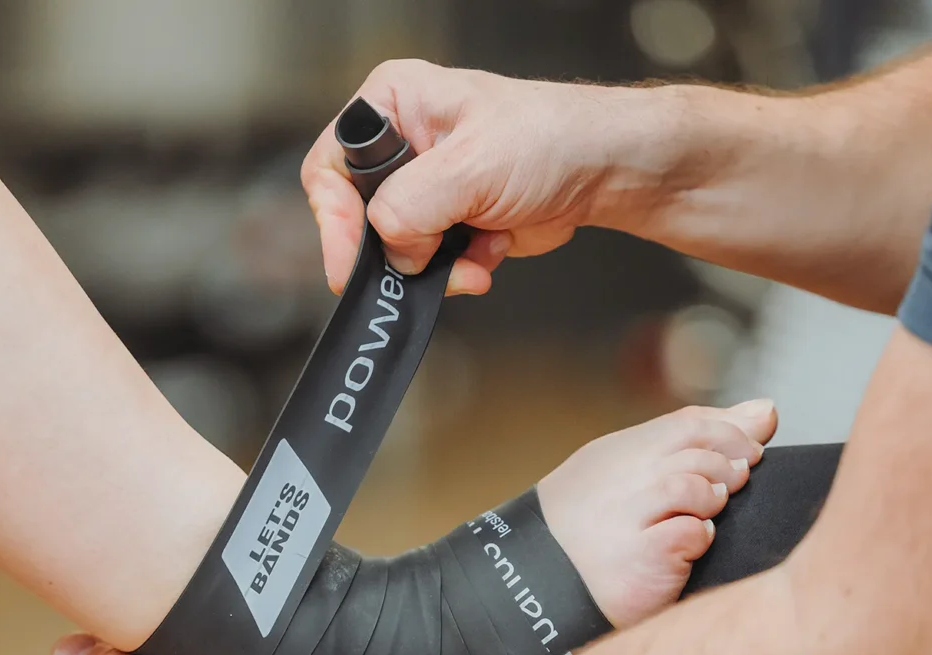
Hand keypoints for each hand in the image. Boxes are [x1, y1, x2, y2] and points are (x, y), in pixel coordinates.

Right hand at [301, 60, 679, 295]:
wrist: (601, 172)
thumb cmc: (550, 138)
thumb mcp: (473, 164)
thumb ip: (415, 204)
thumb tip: (389, 245)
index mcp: (392, 105)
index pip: (330, 169)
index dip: (335, 220)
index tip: (350, 263)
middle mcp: (400, 146)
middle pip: (359, 217)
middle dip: (398, 250)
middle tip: (426, 264)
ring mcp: (423, 190)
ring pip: (395, 251)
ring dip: (435, 267)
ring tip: (476, 257)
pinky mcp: (447, 225)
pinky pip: (428, 266)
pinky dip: (459, 271)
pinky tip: (492, 251)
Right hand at [538, 399, 776, 626]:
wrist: (543, 590)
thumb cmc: (598, 532)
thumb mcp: (636, 473)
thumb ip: (696, 442)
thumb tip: (765, 411)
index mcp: (617, 454)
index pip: (687, 423)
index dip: (730, 431)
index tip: (752, 447)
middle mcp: (618, 480)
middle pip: (694, 448)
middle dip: (731, 459)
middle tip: (739, 477)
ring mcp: (625, 519)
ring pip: (691, 486)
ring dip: (716, 495)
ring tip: (714, 508)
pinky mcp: (640, 559)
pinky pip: (688, 533)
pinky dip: (702, 536)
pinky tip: (696, 543)